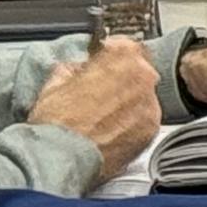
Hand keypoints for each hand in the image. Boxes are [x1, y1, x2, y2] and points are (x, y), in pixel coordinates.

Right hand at [27, 37, 163, 177]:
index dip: (110, 58)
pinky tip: (110, 134)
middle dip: (121, 82)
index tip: (102, 66)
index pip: (125, 46)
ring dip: (128, 105)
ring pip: (142, 98)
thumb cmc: (54, 123)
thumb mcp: (55, 84)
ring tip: (102, 120)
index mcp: (122, 55)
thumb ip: (72, 69)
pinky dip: (131, 126)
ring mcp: (150, 103)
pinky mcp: (151, 129)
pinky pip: (144, 121)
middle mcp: (144, 75)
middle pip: (137, 72)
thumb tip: (74, 70)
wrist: (57, 159)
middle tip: (99, 97)